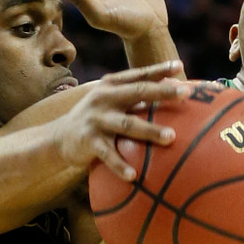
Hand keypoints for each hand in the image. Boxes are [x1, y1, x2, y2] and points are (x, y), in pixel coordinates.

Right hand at [50, 61, 186, 180]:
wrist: (59, 137)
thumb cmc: (96, 120)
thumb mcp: (110, 102)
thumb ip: (134, 98)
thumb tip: (170, 93)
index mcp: (111, 85)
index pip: (139, 75)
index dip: (159, 70)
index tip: (180, 66)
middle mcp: (104, 98)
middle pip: (138, 92)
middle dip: (163, 92)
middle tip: (185, 94)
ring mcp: (96, 119)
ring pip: (128, 124)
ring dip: (150, 131)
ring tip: (171, 137)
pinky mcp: (89, 141)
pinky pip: (108, 155)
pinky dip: (120, 165)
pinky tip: (134, 176)